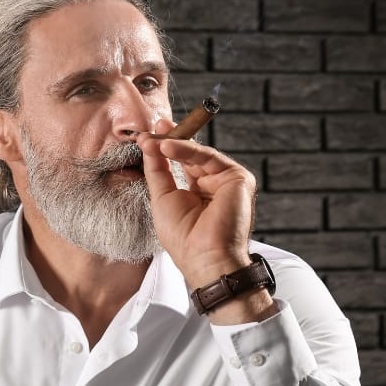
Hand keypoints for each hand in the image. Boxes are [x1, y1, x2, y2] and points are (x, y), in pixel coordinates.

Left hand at [137, 122, 258, 283]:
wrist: (204, 258)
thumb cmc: (183, 238)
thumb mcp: (162, 198)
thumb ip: (157, 170)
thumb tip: (148, 144)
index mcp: (199, 193)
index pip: (183, 164)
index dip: (166, 149)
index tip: (147, 137)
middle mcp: (215, 186)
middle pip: (192, 155)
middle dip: (170, 139)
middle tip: (152, 127)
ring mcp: (227, 182)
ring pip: (199, 154)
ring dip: (175, 143)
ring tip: (154, 140)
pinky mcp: (237, 178)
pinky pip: (209, 157)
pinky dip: (188, 150)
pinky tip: (167, 146)